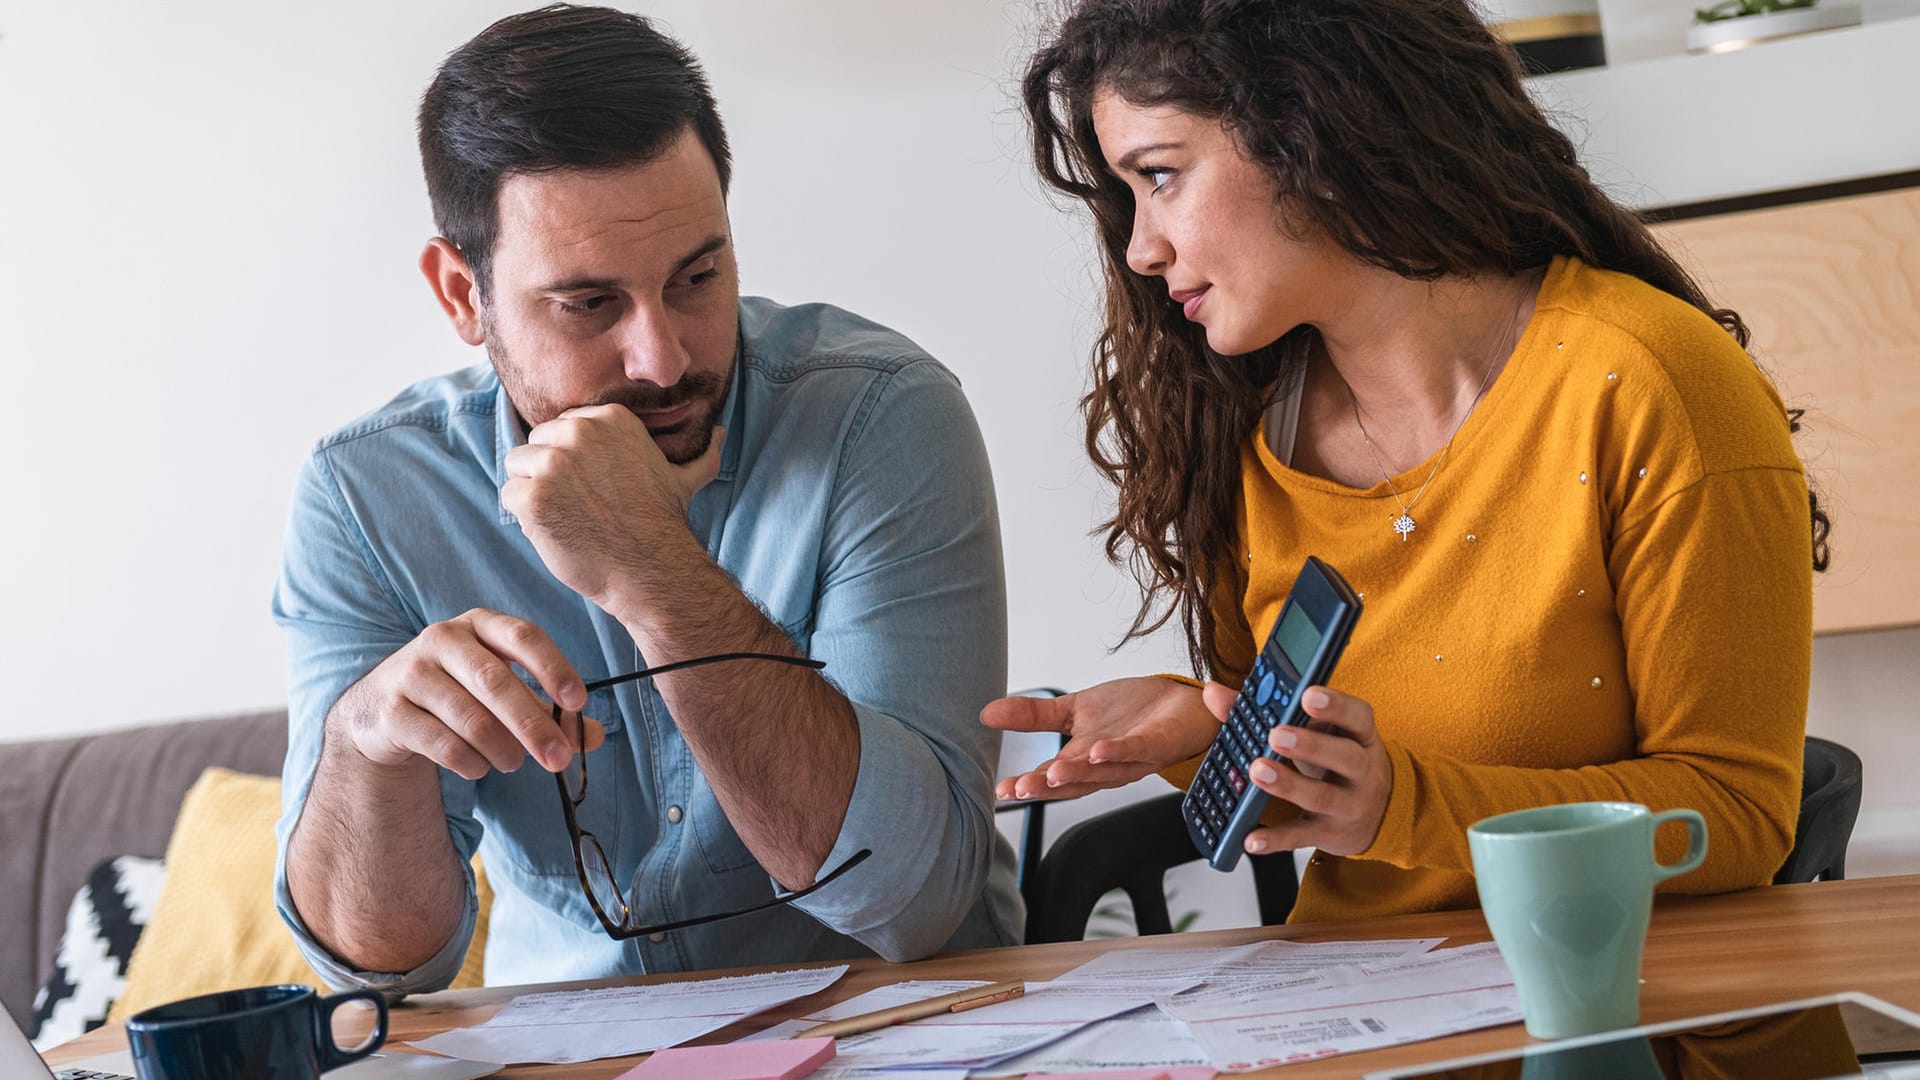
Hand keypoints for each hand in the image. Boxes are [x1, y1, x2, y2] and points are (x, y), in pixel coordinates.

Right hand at [331, 609, 605, 780]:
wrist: (381, 709)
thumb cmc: (459, 692)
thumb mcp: (504, 692)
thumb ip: (549, 711)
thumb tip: (596, 736)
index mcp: (480, 625)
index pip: (524, 636)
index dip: (554, 667)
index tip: (579, 702)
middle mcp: (443, 639)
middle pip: (496, 682)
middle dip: (533, 725)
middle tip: (559, 759)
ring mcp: (412, 672)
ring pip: (469, 717)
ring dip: (502, 749)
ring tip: (514, 763)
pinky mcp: (391, 710)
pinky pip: (441, 743)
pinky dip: (470, 761)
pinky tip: (479, 767)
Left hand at [501, 404, 725, 606]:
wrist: (651, 569)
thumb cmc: (662, 524)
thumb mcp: (684, 478)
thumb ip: (699, 453)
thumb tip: (721, 434)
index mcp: (609, 418)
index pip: (563, 427)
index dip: (574, 461)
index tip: (594, 487)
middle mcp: (578, 432)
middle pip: (536, 443)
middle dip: (550, 475)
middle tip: (581, 506)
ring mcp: (552, 463)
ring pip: (517, 468)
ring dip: (534, 494)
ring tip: (567, 517)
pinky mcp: (532, 496)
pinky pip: (509, 496)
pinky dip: (525, 517)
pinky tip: (555, 530)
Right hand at [981, 677, 1219, 800]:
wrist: (1181, 705)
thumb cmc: (1130, 713)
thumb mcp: (1073, 709)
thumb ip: (1032, 715)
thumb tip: (986, 713)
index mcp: (1082, 760)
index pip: (1050, 777)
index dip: (1027, 786)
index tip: (1002, 791)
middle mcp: (1105, 767)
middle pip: (1072, 782)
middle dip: (1047, 787)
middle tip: (1020, 789)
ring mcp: (1131, 758)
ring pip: (1101, 772)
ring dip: (1077, 774)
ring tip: (1052, 773)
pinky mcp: (1155, 743)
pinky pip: (1135, 750)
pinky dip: (1116, 751)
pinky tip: (1097, 749)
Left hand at [1213, 682, 1393, 856]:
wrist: (1377, 813)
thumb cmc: (1334, 760)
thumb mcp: (1315, 731)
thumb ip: (1265, 710)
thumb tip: (1213, 694)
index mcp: (1359, 735)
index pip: (1357, 716)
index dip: (1336, 705)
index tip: (1308, 695)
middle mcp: (1363, 770)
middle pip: (1344, 757)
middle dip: (1310, 745)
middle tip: (1276, 735)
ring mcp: (1350, 805)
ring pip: (1322, 796)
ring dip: (1288, 785)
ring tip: (1258, 771)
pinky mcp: (1331, 834)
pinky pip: (1301, 836)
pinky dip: (1275, 840)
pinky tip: (1250, 839)